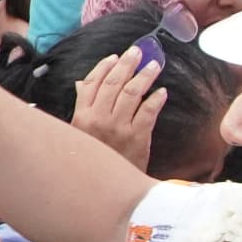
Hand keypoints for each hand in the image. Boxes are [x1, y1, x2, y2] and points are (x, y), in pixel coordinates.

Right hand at [69, 47, 162, 168]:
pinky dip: (155, 99)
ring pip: (132, 93)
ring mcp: (118, 127)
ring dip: (144, 76)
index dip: (104, 67)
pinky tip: (161, 92)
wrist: (105, 189)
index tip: (114, 57)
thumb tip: (81, 83)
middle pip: (114, 83)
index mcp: (82, 116)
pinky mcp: (137, 137)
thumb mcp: (80, 132)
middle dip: (127, 64)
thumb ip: (82, 105)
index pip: (92, 83)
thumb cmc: (94, 158)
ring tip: (153, 65)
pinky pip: (148, 112)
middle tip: (137, 52)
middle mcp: (98, 119)